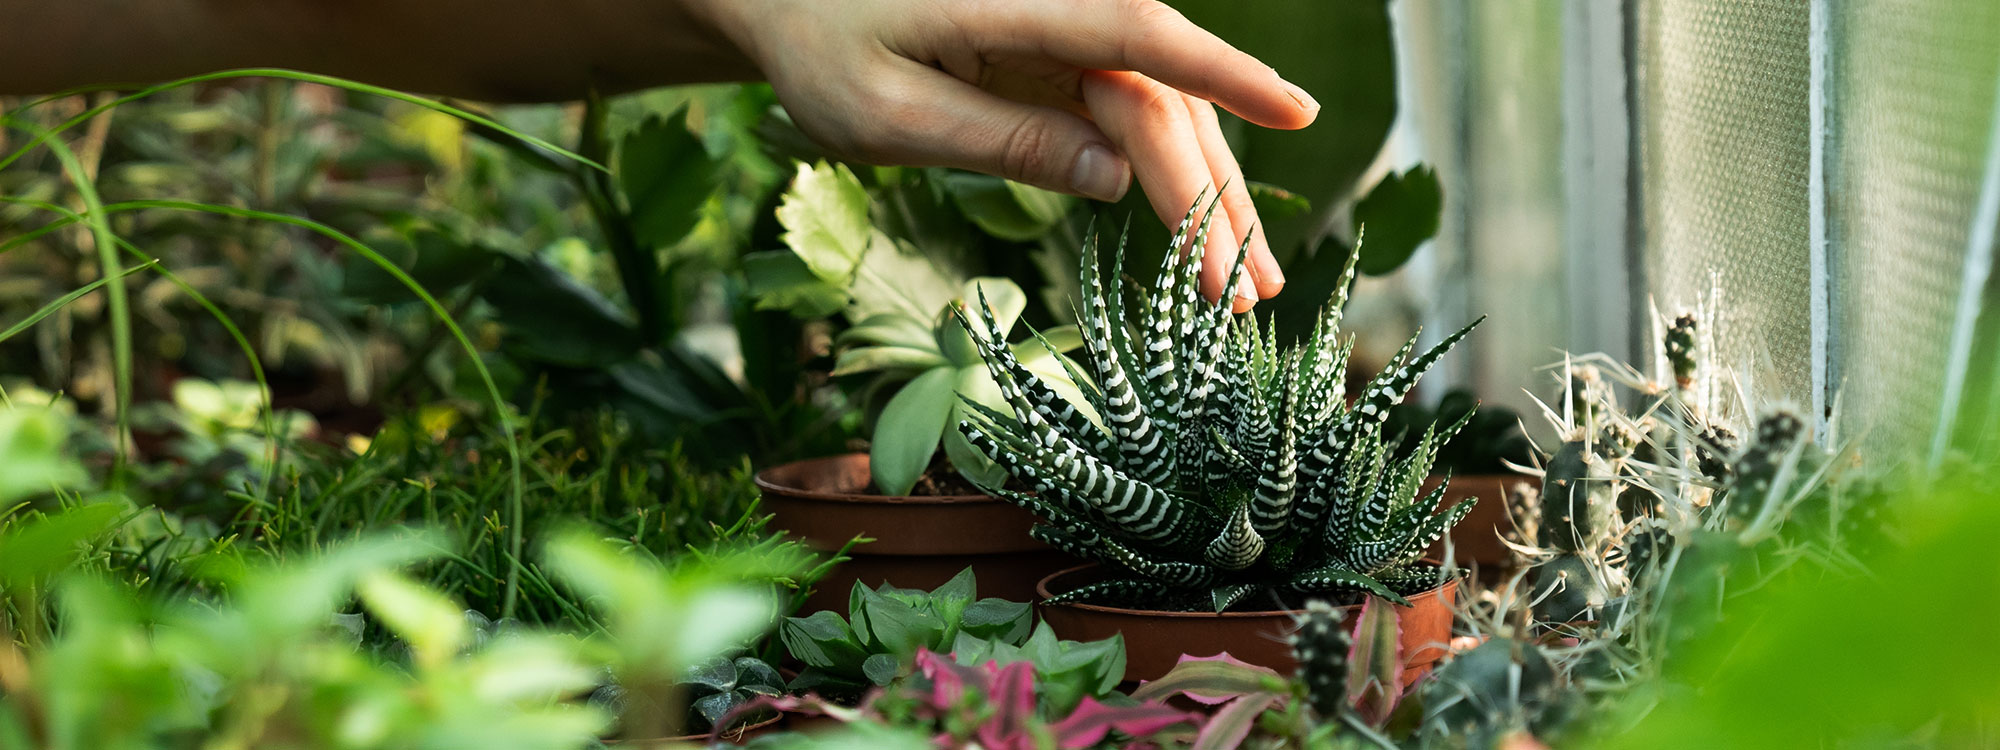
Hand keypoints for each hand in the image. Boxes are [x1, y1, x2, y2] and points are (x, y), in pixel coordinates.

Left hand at [696, 0, 1317, 310]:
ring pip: (1162, 106)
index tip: (1299, 113)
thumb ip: (1002, 141)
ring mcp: (1066, 25)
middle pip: (1164, 94)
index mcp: (1014, 1)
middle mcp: (1058, 2)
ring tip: (1241, 285)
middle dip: (1213, 195)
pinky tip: (1197, 229)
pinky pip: (1134, 106)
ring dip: (1205, 193)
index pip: (1141, 35)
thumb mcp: (887, 116)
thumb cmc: (820, 48)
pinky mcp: (1062, 49)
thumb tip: (1119, 179)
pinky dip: (1168, 170)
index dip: (1226, 74)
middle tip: (1250, 295)